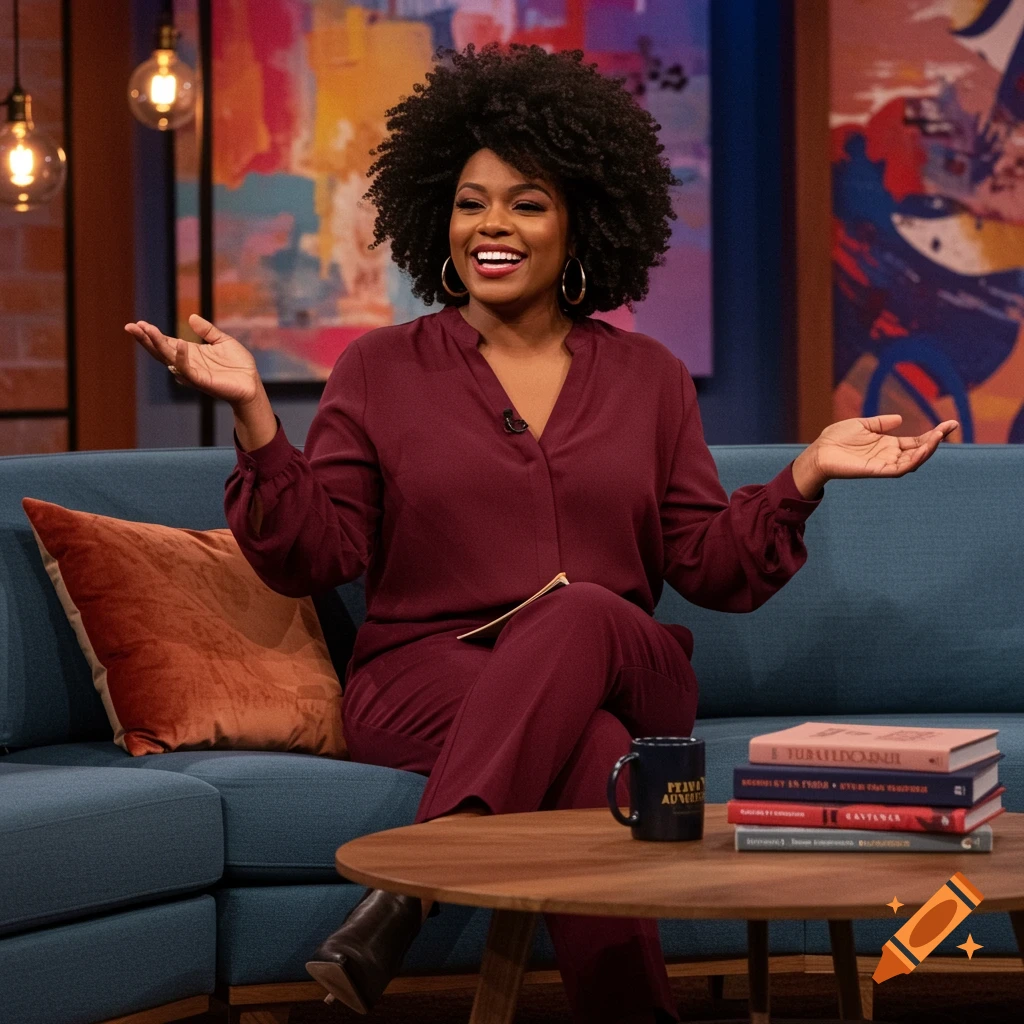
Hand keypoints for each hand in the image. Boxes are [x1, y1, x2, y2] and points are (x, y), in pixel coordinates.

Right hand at [124, 314, 261, 408]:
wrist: (252, 384)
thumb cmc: (238, 365)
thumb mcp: (223, 341)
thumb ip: (207, 330)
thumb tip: (191, 317)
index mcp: (190, 353)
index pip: (166, 342)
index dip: (152, 334)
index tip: (139, 323)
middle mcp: (187, 363)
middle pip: (161, 350)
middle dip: (146, 339)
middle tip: (131, 327)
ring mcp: (192, 372)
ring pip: (169, 358)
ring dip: (157, 345)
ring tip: (147, 330)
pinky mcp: (201, 380)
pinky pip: (187, 369)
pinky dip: (181, 357)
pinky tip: (179, 343)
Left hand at [793, 414, 959, 496]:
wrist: (819, 450)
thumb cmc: (837, 438)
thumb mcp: (863, 425)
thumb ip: (881, 423)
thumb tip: (900, 419)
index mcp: (888, 444)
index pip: (917, 441)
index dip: (934, 434)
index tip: (951, 424)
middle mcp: (889, 456)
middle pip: (919, 451)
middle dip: (935, 441)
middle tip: (948, 427)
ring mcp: (884, 464)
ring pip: (913, 462)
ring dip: (927, 450)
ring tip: (937, 437)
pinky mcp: (876, 471)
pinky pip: (899, 469)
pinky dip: (912, 461)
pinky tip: (921, 449)